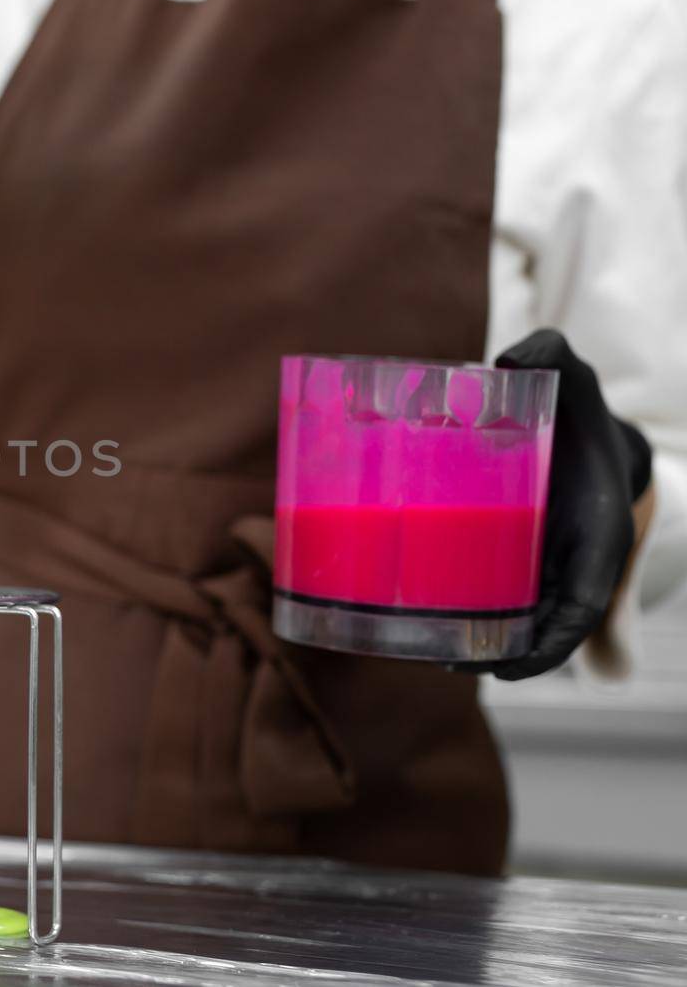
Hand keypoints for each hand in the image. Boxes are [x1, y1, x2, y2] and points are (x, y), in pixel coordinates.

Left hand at [461, 330, 651, 679]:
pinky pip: (502, 598)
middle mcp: (576, 559)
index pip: (582, 606)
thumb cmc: (576, 409)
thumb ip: (552, 358)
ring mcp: (549, 565)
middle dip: (505, 654)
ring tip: (429, 653)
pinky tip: (426, 623)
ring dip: (484, 645)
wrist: (582, 429)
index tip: (505, 668)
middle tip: (448, 660)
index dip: (549, 645)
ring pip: (522, 620)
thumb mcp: (572, 379)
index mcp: (598, 533)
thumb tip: (511, 358)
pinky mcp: (519, 560)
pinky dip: (474, 617)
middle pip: (546, 627)